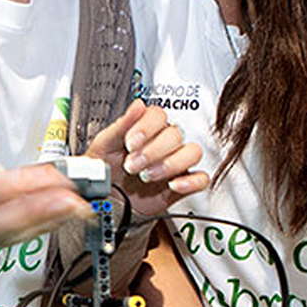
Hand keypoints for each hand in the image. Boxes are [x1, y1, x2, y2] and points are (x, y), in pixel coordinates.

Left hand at [86, 100, 205, 219]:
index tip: (130, 144)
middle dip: (152, 151)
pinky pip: (201, 179)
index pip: (159, 115)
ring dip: (170, 164)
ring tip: (146, 176)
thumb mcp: (105, 145)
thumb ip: (122, 125)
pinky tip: (172, 185)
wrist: (105, 201)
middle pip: (175, 134)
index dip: (146, 128)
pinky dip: (190, 182)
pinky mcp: (182, 184)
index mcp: (145, 129)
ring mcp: (175, 163)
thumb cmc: (105, 170)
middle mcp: (163, 143)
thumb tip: (138, 105)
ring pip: (193, 153)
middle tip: (132, 165)